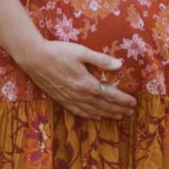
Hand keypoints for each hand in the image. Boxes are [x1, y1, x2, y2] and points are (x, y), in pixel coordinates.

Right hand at [21, 39, 136, 119]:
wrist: (35, 58)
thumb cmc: (58, 52)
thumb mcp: (81, 52)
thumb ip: (100, 60)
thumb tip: (119, 65)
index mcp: (86, 83)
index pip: (109, 95)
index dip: (123, 99)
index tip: (133, 101)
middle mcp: (79, 95)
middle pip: (103, 105)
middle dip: (118, 109)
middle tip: (130, 112)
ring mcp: (70, 99)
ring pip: (92, 111)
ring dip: (107, 114)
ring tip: (118, 116)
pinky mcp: (62, 100)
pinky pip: (79, 112)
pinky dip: (90, 116)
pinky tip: (96, 117)